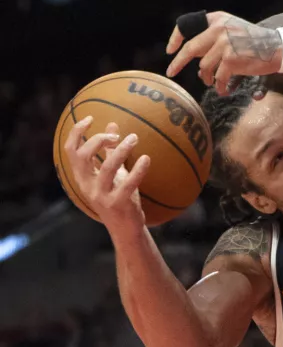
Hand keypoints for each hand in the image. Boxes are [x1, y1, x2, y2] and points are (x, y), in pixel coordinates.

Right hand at [63, 117, 149, 232]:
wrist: (125, 228)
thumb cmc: (119, 196)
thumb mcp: (113, 173)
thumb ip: (110, 151)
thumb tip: (113, 125)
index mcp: (83, 176)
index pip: (71, 151)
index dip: (76, 133)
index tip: (89, 118)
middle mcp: (88, 185)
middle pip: (83, 157)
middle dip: (97, 140)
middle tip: (117, 135)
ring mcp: (101, 195)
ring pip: (107, 168)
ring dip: (121, 151)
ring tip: (134, 138)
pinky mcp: (118, 204)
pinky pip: (128, 184)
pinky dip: (138, 170)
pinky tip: (147, 158)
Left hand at [166, 11, 282, 96]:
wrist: (279, 48)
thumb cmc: (256, 42)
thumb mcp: (234, 29)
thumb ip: (215, 35)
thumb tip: (193, 52)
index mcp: (218, 19)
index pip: (188, 25)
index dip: (176, 39)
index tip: (171, 51)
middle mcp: (219, 29)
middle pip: (191, 48)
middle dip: (178, 63)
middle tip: (171, 72)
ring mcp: (225, 44)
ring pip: (205, 66)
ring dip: (207, 77)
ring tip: (212, 82)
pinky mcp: (231, 59)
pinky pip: (218, 77)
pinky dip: (219, 85)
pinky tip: (222, 89)